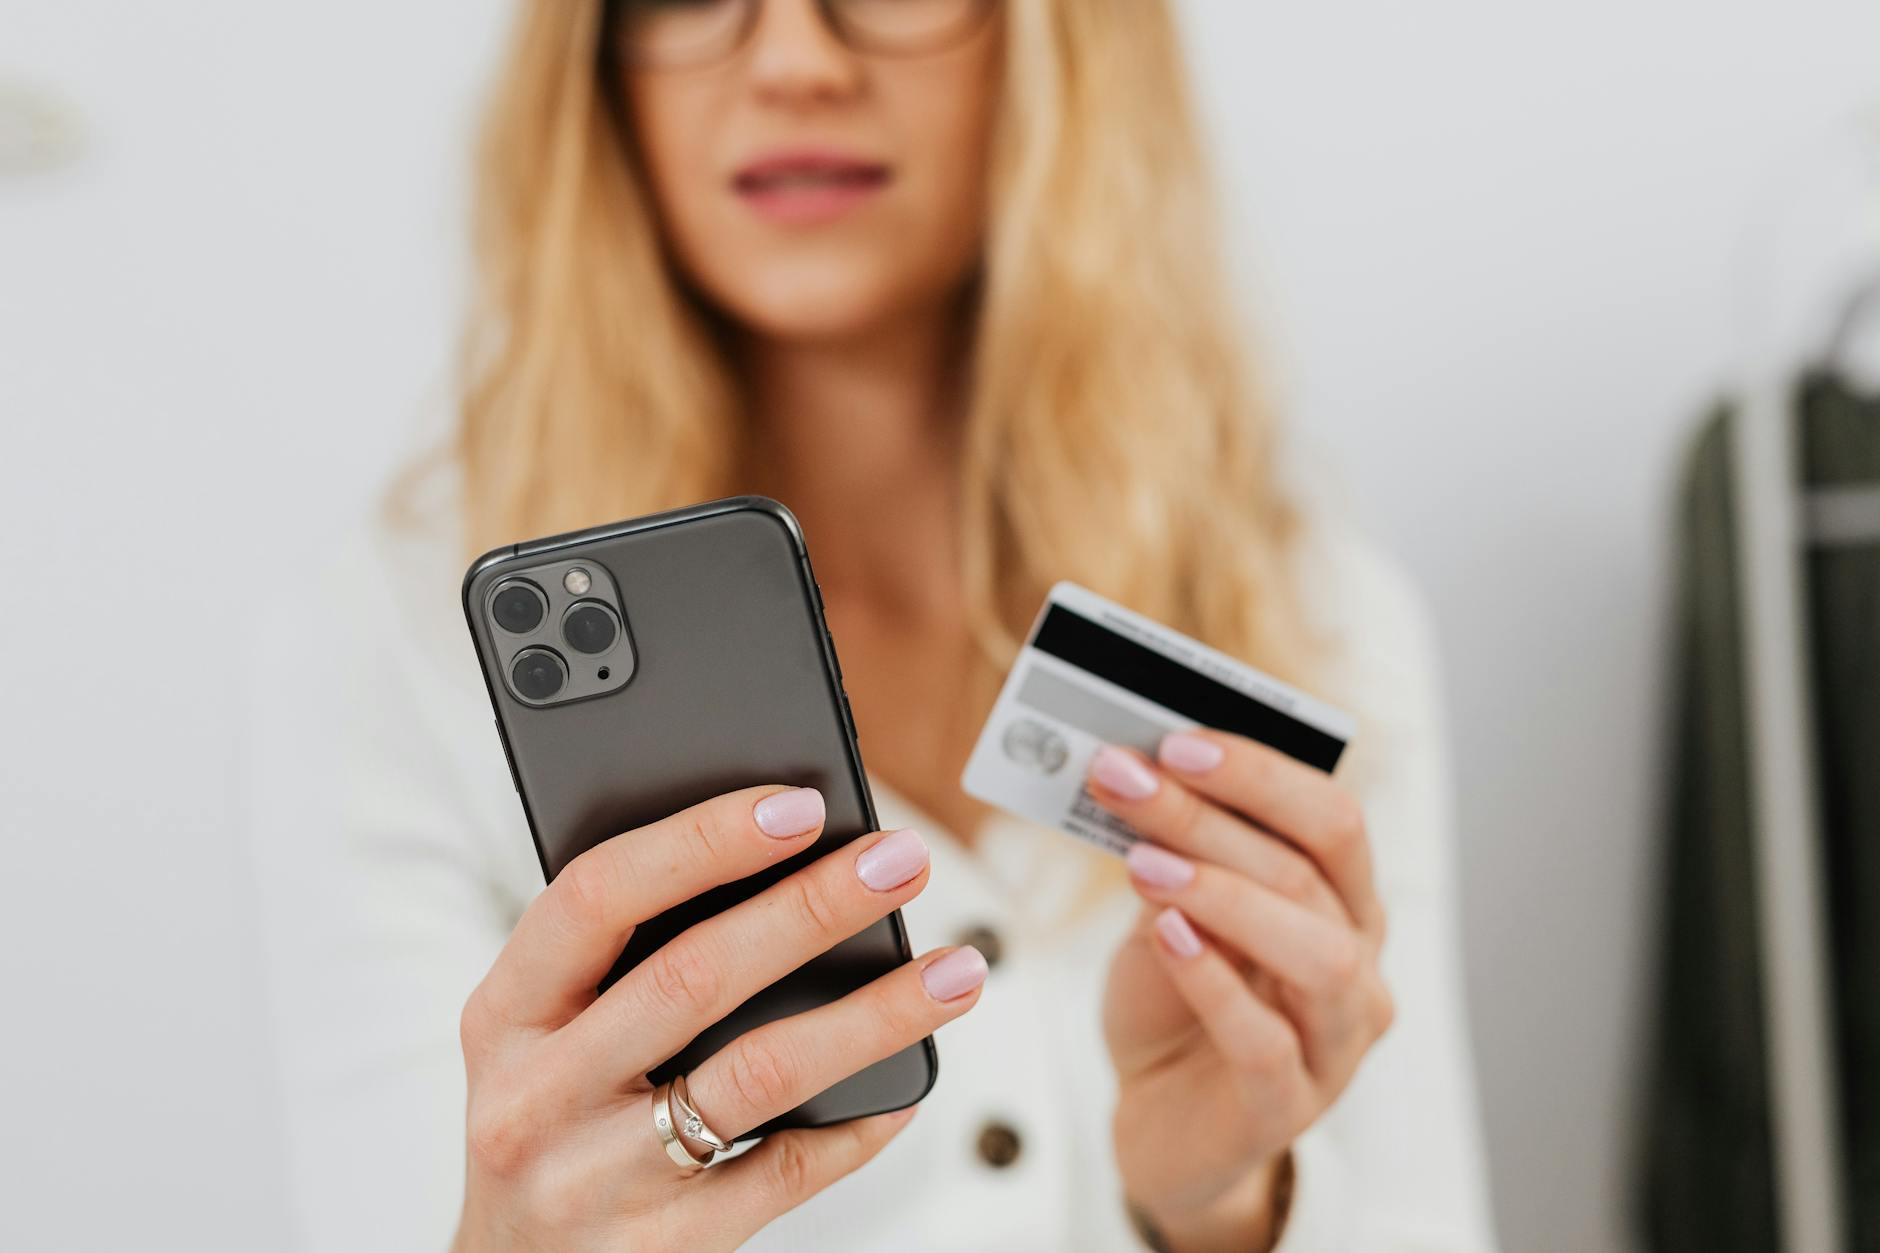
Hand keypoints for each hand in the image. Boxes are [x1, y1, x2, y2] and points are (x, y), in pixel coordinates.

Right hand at [452, 786, 985, 1252]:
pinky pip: (788, 1172)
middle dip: (813, 907)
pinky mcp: (666, 1247)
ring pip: (758, 1074)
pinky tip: (910, 1085)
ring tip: (954, 971)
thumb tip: (780, 856)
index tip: (801, 803)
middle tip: (901, 860)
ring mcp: (599, 1178)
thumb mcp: (538, 1034)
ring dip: (871, 1014)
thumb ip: (618, 957)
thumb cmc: (546, 1118)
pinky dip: (859, 1123)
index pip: (598, 896)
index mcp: (504, 1014)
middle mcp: (537, 1096)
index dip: (702, 841)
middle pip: (693, 976)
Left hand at [1093, 732, 1392, 1252]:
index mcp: (1344, 904)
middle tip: (1127, 779)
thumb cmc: (1174, 1002)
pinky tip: (1166, 936)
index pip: (1333, 818)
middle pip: (1311, 872)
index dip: (1259, 772)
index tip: (1174, 741)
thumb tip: (1132, 772)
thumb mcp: (1168, 911)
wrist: (1161, 1121)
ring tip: (1142, 864)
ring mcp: (1334, 1044)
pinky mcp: (1285, 1109)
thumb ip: (1169, 855)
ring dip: (1225, 894)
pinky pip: (1266, 1042)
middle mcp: (1358, 967)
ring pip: (1317, 954)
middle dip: (1212, 816)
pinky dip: (1214, 981)